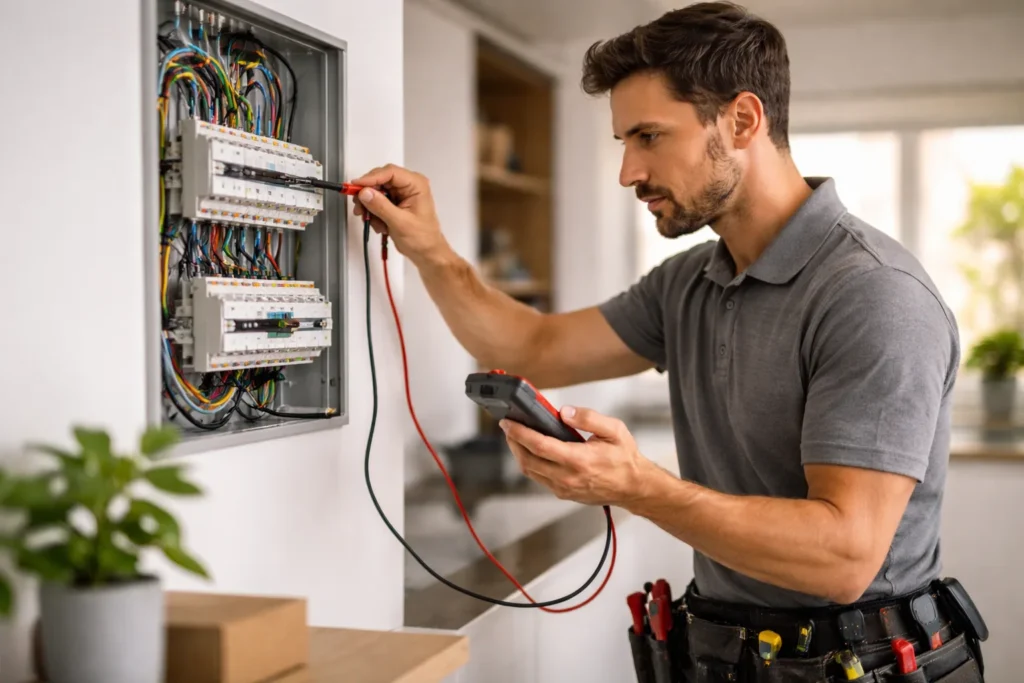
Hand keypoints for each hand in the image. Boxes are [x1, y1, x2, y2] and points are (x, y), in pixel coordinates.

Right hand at [350, 164, 451, 267]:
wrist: (426, 253)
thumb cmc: (423, 239)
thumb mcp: (400, 223)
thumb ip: (381, 206)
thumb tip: (365, 193)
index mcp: (416, 184)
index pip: (390, 173)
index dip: (370, 178)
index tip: (356, 186)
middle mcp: (408, 185)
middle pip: (380, 180)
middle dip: (368, 195)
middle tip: (359, 207)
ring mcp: (401, 194)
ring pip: (376, 191)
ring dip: (370, 207)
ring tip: (372, 221)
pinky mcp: (394, 202)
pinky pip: (377, 202)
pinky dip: (374, 213)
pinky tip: (380, 225)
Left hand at [500, 406, 652, 506]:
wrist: (634, 487)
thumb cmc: (625, 459)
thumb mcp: (614, 430)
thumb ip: (588, 418)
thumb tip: (564, 412)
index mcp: (579, 460)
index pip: (539, 445)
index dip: (519, 433)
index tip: (508, 422)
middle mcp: (568, 477)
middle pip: (528, 460)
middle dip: (513, 442)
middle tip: (508, 426)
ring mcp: (564, 488)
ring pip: (530, 471)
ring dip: (519, 453)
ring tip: (516, 436)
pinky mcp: (563, 493)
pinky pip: (539, 478)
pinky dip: (530, 463)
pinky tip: (531, 450)